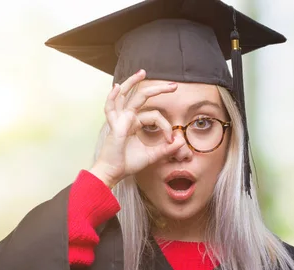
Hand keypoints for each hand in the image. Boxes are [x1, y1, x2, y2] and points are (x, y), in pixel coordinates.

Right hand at [90, 69, 185, 187]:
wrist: (114, 173)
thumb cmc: (129, 163)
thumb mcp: (153, 156)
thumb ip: (167, 149)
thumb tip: (181, 141)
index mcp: (136, 123)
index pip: (156, 116)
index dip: (166, 127)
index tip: (171, 141)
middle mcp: (128, 118)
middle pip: (143, 98)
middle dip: (158, 89)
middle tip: (174, 85)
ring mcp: (120, 119)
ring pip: (127, 96)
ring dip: (133, 83)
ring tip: (143, 72)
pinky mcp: (115, 126)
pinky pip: (111, 108)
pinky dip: (113, 97)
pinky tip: (117, 87)